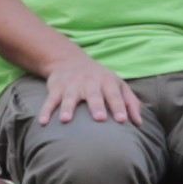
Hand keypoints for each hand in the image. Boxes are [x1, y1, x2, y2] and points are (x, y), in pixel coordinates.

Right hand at [29, 44, 143, 126]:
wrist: (69, 60)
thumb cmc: (100, 79)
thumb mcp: (118, 85)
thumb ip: (131, 103)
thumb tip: (140, 123)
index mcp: (107, 82)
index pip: (115, 94)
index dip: (119, 106)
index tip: (123, 120)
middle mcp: (89, 82)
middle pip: (93, 95)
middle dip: (96, 106)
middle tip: (99, 118)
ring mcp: (71, 85)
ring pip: (69, 98)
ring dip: (67, 108)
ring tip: (66, 120)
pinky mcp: (56, 89)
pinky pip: (50, 100)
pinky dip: (45, 110)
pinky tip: (43, 122)